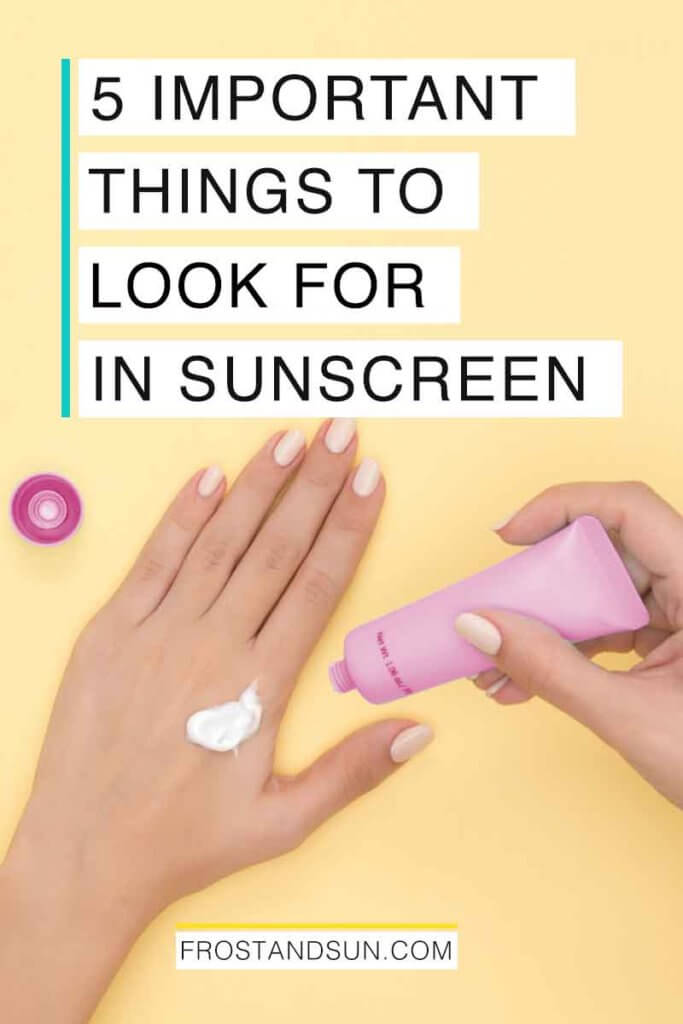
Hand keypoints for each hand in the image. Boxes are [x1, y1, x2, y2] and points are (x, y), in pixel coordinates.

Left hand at [0, 419, 432, 1022]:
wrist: (84, 854)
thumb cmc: (184, 842)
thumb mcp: (281, 822)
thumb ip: (352, 772)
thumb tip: (418, 731)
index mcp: (256, 686)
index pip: (316, 585)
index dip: (348, 526)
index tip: (372, 480)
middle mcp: (209, 646)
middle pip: (275, 548)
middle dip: (315, 484)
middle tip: (343, 433)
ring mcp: (156, 633)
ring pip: (219, 542)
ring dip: (257, 486)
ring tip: (290, 440)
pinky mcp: (109, 632)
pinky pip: (152, 561)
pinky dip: (181, 517)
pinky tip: (208, 477)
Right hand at [455, 482, 682, 808]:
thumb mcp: (631, 717)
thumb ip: (551, 670)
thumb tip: (481, 627)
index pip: (630, 508)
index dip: (562, 508)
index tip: (508, 534)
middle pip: (608, 552)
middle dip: (541, 582)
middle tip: (493, 607)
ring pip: (604, 592)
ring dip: (547, 624)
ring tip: (497, 661)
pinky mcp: (676, 643)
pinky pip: (612, 625)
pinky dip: (569, 649)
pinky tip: (527, 679)